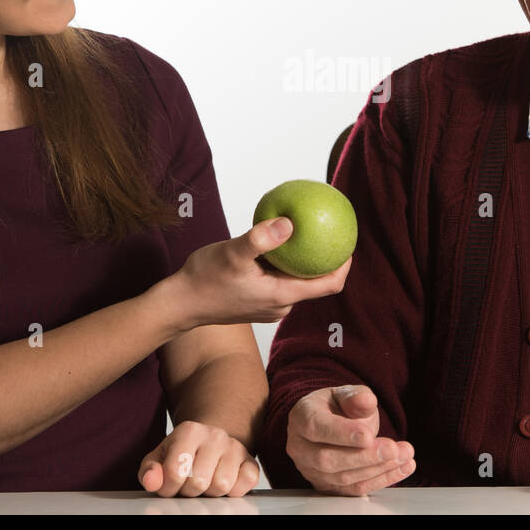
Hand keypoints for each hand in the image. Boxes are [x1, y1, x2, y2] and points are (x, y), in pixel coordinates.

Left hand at [138, 420, 259, 496]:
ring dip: (210, 493)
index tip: (169, 486)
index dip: (168, 488)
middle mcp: (215, 435)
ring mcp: (235, 447)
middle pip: (199, 482)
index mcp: (189, 431)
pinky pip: (246, 483)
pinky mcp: (251, 461)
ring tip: (205, 483)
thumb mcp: (159, 459)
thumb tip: (152, 481)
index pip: (175, 472)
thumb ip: (150, 471)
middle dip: (189, 491)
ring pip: (222, 485)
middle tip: (188, 485)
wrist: (209, 443)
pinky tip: (223, 484)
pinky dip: (234, 491)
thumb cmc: (181, 455)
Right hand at [162, 218, 350, 329]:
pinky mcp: (257, 302)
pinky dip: (285, 264)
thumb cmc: (204, 279)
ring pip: (296, 281)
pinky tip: (277, 244)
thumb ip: (260, 239)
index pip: (329, 285)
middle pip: (316, 283)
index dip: (344, 265)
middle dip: (325, 258)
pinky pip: (281, 281)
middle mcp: (281, 305)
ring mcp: (269, 306)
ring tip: (305, 233)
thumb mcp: (232, 253)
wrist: (180, 304)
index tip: (349, 242)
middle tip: (329, 231)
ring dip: (303, 261)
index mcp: (282, 296)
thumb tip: (289, 223)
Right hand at [286, 385, 414, 495]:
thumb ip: (355, 397)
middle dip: (365, 456)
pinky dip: (382, 479)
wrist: (332, 422)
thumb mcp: (346, 394)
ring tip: (404, 454)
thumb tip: (366, 401)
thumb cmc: (336, 407)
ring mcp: (312, 470)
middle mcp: (301, 447)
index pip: (316, 428)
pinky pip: (354, 489)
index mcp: (302, 417)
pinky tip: (402, 467)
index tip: (368, 436)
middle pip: (328, 459)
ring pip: (343, 478)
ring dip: (378, 468)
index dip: (342, 433)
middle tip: (393, 449)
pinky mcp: (328, 487)